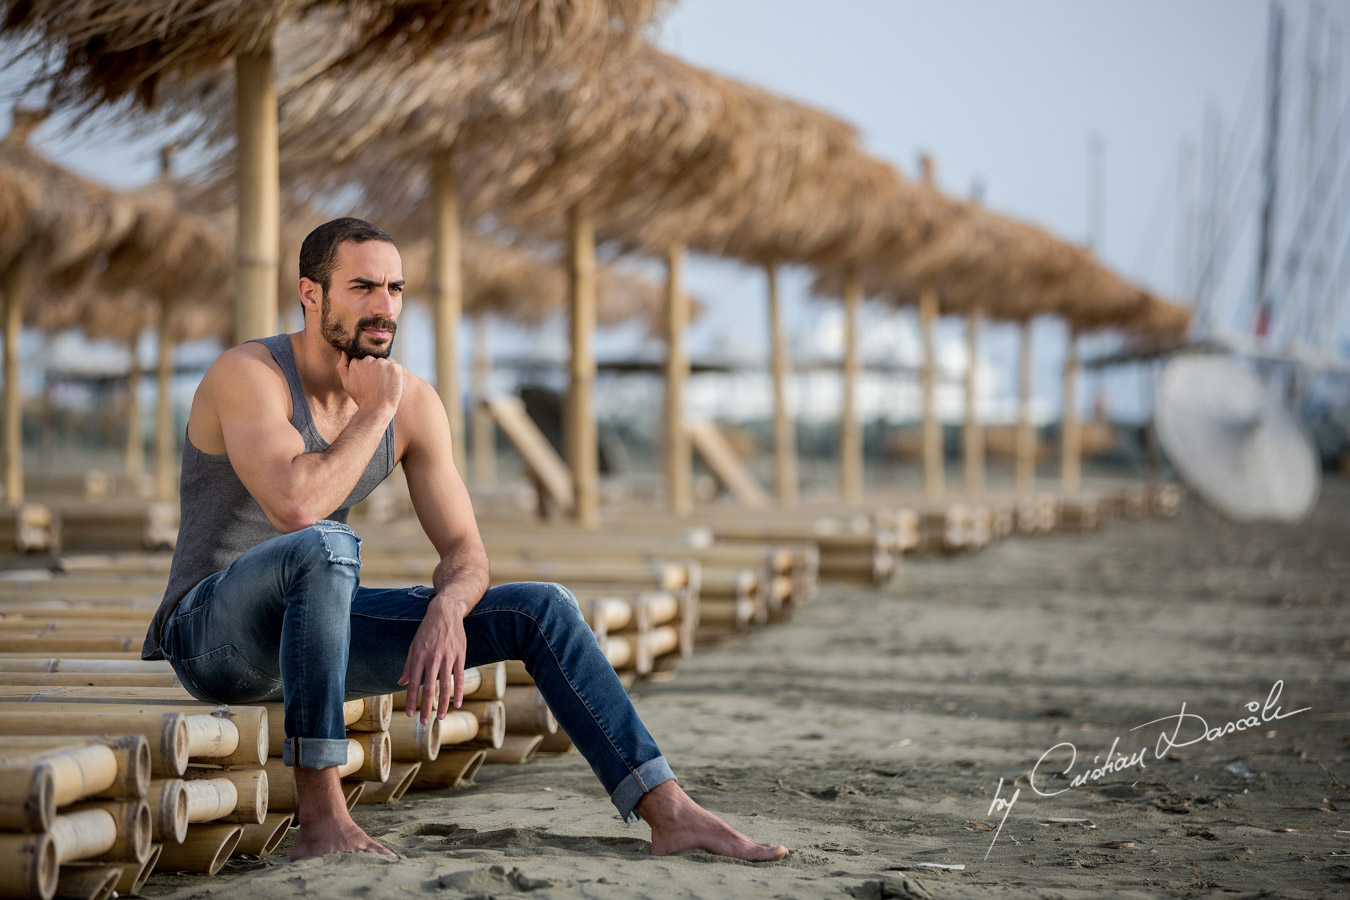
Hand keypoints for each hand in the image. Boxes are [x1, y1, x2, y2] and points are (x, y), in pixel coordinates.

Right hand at [336, 352, 402, 412]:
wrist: (376, 409)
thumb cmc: (361, 398)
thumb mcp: (346, 383)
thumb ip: (342, 366)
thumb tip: (345, 351)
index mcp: (356, 362)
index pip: (363, 359)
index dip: (367, 370)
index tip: (368, 380)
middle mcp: (368, 360)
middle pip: (374, 359)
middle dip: (376, 368)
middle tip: (376, 383)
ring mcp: (382, 363)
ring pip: (385, 362)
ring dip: (385, 370)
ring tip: (383, 385)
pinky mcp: (394, 367)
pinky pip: (395, 366)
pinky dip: (394, 373)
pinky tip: (391, 383)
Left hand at [397, 600, 466, 723]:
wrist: (446, 612)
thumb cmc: (427, 630)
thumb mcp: (414, 645)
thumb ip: (408, 665)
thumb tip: (401, 683)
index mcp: (419, 657)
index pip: (414, 684)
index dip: (412, 700)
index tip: (410, 714)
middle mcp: (433, 659)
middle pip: (429, 688)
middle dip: (426, 707)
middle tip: (424, 722)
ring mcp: (447, 658)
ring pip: (445, 686)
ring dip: (443, 704)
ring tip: (441, 717)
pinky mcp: (460, 656)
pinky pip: (459, 678)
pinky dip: (458, 692)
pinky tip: (457, 704)